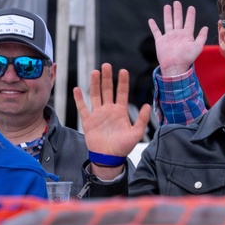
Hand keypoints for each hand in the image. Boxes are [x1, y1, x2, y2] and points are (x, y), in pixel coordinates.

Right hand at [73, 64, 151, 178]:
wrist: (109, 158)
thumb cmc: (123, 147)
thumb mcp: (136, 133)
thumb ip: (142, 119)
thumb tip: (148, 105)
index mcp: (120, 112)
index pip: (122, 93)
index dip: (122, 82)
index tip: (123, 71)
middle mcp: (109, 110)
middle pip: (107, 90)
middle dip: (107, 78)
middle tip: (106, 65)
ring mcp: (98, 115)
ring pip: (95, 95)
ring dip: (95, 84)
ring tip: (95, 72)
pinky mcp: (88, 121)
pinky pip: (82, 108)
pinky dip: (79, 99)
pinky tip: (77, 89)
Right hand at [149, 1, 206, 76]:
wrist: (175, 66)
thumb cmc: (187, 58)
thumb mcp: (198, 47)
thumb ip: (202, 37)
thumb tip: (206, 27)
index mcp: (186, 35)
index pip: (189, 22)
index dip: (190, 15)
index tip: (191, 7)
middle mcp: (177, 34)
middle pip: (178, 20)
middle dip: (177, 11)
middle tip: (177, 2)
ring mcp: (169, 37)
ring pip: (168, 23)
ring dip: (167, 15)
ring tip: (167, 6)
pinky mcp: (160, 41)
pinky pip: (156, 32)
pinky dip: (153, 26)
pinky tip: (151, 20)